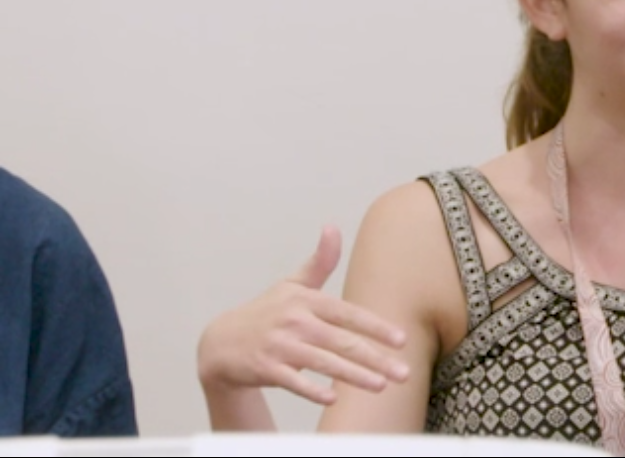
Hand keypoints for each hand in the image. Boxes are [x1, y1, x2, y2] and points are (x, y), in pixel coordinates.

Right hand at [197, 224, 409, 404]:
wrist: (220, 342)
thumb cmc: (265, 312)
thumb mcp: (292, 284)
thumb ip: (319, 261)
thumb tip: (332, 227)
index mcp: (307, 301)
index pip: (348, 314)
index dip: (376, 327)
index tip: (401, 340)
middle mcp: (295, 321)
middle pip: (342, 342)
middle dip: (375, 358)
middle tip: (402, 373)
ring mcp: (279, 345)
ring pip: (323, 362)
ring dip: (354, 375)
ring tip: (380, 385)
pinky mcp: (265, 368)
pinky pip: (293, 381)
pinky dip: (312, 390)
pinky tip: (333, 399)